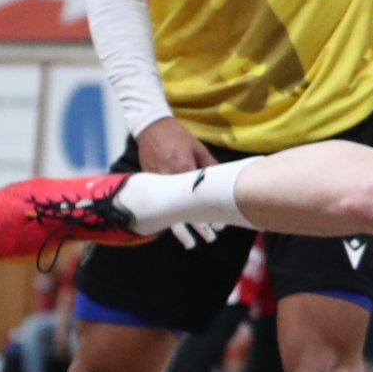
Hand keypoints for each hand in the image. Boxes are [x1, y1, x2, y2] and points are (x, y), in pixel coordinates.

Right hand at [134, 117, 220, 248]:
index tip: (220, 225)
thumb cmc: (178, 136)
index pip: (199, 199)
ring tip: (190, 244)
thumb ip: (210, 166)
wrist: (151, 127)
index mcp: (184, 170)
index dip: (209, 213)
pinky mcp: (150, 182)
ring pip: (170, 213)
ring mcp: (158, 182)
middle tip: (211, 238)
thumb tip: (222, 180)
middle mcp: (170, 180)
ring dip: (181, 230)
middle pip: (185, 210)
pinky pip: (160, 205)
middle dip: (198, 227)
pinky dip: (168, 218)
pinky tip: (176, 229)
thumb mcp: (198, 148)